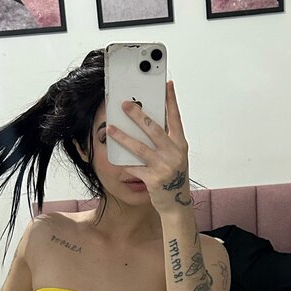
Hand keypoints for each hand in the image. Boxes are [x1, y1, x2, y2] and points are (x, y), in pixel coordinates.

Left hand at [106, 81, 194, 214]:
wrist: (176, 204)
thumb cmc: (173, 177)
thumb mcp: (175, 157)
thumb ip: (166, 141)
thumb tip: (148, 122)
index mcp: (180, 145)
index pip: (175, 118)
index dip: (171, 101)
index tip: (167, 85)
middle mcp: (174, 154)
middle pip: (154, 129)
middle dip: (138, 115)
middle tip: (126, 104)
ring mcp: (164, 167)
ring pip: (139, 147)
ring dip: (123, 137)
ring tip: (110, 128)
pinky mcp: (153, 179)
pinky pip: (133, 167)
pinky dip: (123, 161)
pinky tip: (113, 155)